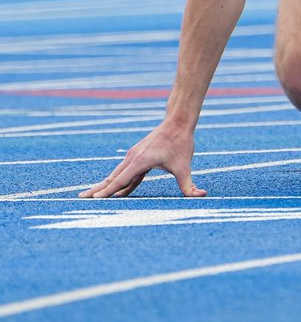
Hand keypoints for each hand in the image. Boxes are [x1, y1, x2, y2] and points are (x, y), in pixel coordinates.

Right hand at [78, 122, 205, 198]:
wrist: (178, 122)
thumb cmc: (181, 142)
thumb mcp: (185, 166)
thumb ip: (189, 184)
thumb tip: (201, 196)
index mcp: (140, 161)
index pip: (120, 180)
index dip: (107, 191)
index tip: (93, 200)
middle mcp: (132, 158)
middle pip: (112, 177)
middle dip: (97, 189)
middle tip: (80, 199)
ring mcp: (134, 156)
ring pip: (117, 174)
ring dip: (105, 185)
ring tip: (91, 196)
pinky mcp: (139, 156)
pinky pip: (126, 172)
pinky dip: (120, 182)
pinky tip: (119, 192)